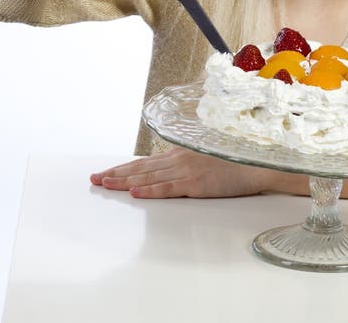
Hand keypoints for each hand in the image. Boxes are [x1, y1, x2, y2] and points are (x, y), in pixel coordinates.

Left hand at [90, 147, 269, 198]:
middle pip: (140, 168)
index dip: (121, 168)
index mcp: (178, 154)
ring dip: (125, 181)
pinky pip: (168, 188)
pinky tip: (136, 193)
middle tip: (94, 179)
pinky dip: (151, 191)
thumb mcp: (200, 162)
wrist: (253, 166)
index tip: (103, 173)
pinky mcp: (196, 184)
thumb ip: (180, 167)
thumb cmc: (229, 165)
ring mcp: (186, 171)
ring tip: (106, 184)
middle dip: (115, 173)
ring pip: (149, 177)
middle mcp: (178, 159)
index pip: (143, 163)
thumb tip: (160, 174)